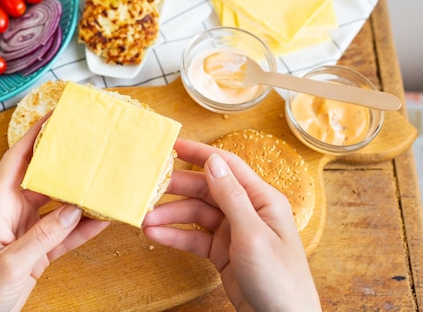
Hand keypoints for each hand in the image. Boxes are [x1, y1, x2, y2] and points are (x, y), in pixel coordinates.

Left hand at [0, 117, 108, 311]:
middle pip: (43, 180)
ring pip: (58, 208)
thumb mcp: (7, 265)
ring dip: (80, 199)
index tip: (55, 116)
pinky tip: (101, 221)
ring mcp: (24, 234)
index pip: (17, 160)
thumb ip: (42, 237)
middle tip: (92, 149)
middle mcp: (11, 213)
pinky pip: (62, 236)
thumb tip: (74, 210)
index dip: (34, 136)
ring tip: (105, 183)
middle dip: (66, 164)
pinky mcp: (33, 255)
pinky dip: (81, 230)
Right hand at [142, 138, 320, 311]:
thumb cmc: (280, 278)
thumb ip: (231, 196)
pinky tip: (156, 235)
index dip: (198, 153)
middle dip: (176, 189)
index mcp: (261, 198)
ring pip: (195, 214)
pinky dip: (175, 235)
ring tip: (145, 220)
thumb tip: (213, 161)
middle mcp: (246, 210)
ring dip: (170, 216)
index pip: (226, 166)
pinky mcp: (222, 252)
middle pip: (205, 190)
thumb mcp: (252, 234)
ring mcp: (233, 231)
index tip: (171, 145)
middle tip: (147, 188)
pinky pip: (194, 237)